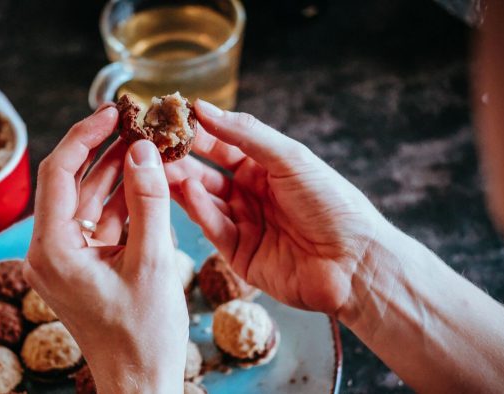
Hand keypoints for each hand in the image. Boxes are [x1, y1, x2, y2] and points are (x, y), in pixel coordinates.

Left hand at [24, 106, 187, 393]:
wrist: (140, 381)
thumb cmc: (143, 335)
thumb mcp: (152, 262)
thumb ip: (147, 201)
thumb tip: (144, 150)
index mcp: (53, 250)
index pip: (58, 173)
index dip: (84, 136)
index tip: (112, 111)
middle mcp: (50, 250)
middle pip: (72, 182)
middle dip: (104, 150)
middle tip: (135, 121)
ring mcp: (67, 257)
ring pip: (89, 199)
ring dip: (117, 172)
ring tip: (147, 143)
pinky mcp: (85, 263)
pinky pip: (101, 220)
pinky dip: (124, 200)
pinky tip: (147, 179)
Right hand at [165, 100, 386, 316]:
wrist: (354, 261)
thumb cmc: (332, 203)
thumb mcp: (289, 157)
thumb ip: (244, 133)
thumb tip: (203, 107)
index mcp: (265, 167)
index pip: (221, 144)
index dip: (195, 132)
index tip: (166, 119)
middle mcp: (251, 193)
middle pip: (206, 173)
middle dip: (179, 160)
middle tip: (149, 147)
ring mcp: (244, 224)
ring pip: (203, 200)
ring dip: (181, 184)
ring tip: (156, 168)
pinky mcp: (240, 254)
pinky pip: (214, 228)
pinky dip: (199, 210)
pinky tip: (186, 192)